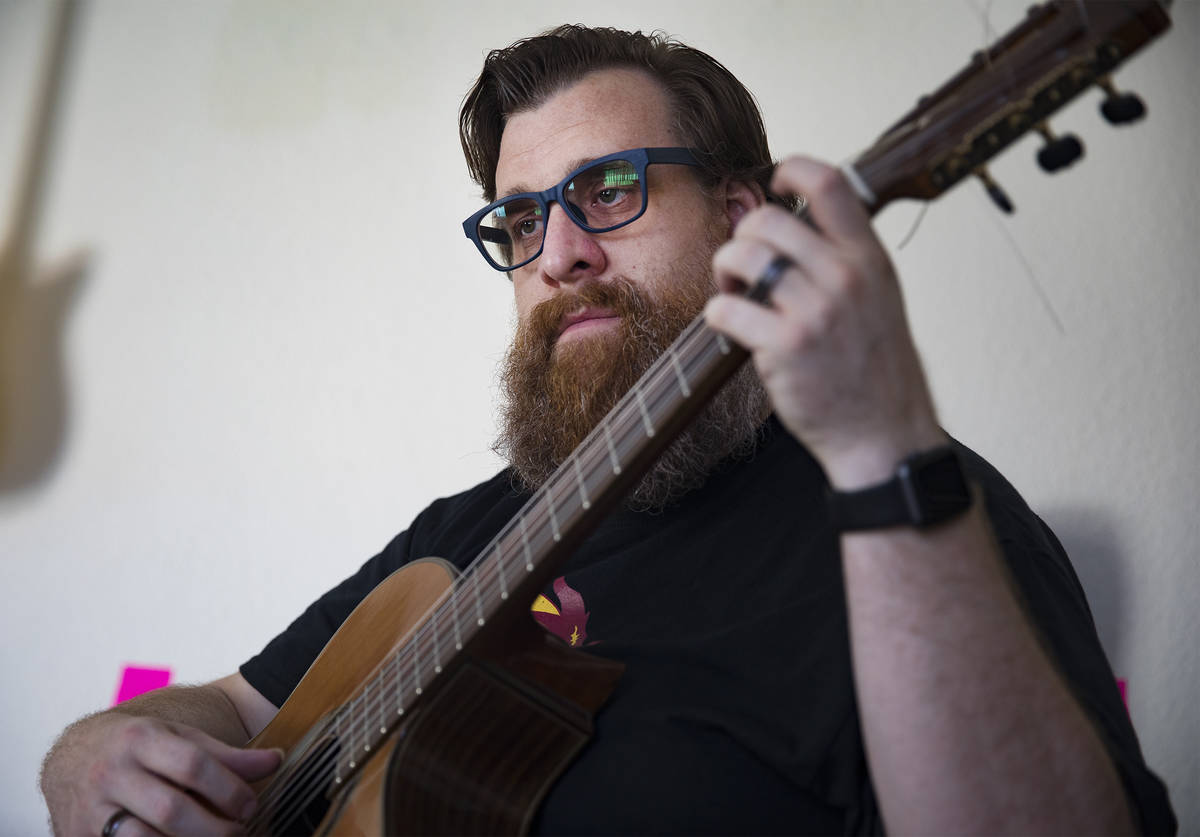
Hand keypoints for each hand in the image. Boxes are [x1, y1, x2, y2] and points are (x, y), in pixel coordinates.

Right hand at [43, 712, 280, 835]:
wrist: (70, 757)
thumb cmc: (137, 747)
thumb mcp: (178, 738)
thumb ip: (226, 754)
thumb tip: (276, 760)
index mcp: (140, 738)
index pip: (192, 765)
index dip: (229, 789)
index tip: (251, 806)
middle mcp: (111, 773)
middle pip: (171, 811)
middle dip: (213, 828)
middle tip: (238, 832)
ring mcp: (90, 810)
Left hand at [705, 156, 945, 487]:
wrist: (883, 434)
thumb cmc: (874, 368)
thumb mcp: (879, 298)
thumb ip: (846, 258)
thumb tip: (797, 223)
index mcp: (870, 258)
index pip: (831, 184)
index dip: (792, 170)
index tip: (773, 181)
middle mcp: (845, 276)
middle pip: (767, 220)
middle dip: (741, 239)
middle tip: (742, 270)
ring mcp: (815, 311)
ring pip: (741, 257)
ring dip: (724, 274)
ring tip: (735, 297)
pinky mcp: (785, 346)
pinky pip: (725, 309)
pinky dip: (717, 315)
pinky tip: (729, 327)